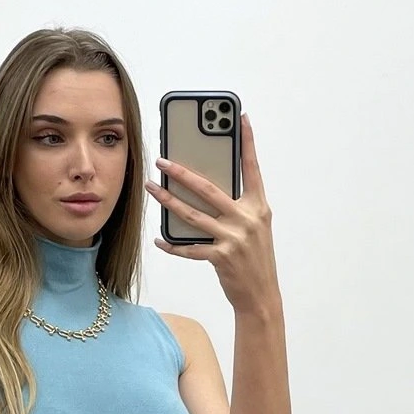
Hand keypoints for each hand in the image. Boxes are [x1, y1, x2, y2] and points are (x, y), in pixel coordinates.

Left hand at [144, 111, 280, 314]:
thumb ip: (237, 207)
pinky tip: (159, 239)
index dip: (247, 142)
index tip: (241, 117)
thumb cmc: (255, 258)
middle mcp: (248, 219)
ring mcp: (234, 238)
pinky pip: (190, 248)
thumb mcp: (255, 227)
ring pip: (193, 214)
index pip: (252, 168)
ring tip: (151, 188)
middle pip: (209, 189)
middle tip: (162, 160)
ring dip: (168, 201)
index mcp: (258, 206)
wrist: (262, 296)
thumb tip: (205, 187)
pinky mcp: (222, 258)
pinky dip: (173, 245)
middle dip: (182, 172)